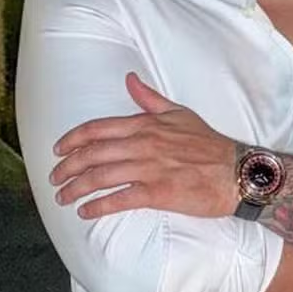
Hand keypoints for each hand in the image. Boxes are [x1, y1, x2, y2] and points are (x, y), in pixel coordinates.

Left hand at [50, 72, 237, 218]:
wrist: (238, 171)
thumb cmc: (210, 144)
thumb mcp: (180, 113)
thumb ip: (150, 99)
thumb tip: (129, 79)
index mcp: (146, 125)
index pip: (98, 129)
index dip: (72, 140)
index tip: (57, 151)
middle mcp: (144, 144)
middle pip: (92, 154)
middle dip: (67, 167)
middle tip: (54, 179)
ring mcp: (150, 168)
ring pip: (101, 177)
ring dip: (77, 188)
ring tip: (63, 198)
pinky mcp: (158, 193)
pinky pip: (120, 199)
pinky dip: (99, 206)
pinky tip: (86, 212)